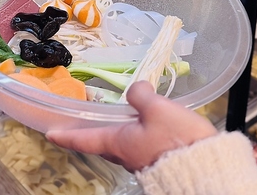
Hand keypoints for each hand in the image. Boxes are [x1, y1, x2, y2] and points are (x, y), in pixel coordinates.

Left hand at [46, 81, 217, 172]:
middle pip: (101, 142)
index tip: (50, 134)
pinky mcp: (157, 161)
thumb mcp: (157, 109)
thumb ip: (141, 95)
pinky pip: (138, 145)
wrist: (206, 168)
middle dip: (90, 133)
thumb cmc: (177, 140)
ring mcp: (142, 160)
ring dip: (113, 132)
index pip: (84, 139)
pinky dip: (133, 133)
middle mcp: (126, 155)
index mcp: (118, 143)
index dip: (66, 135)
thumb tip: (137, 88)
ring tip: (113, 118)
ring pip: (120, 144)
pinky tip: (143, 124)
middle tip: (81, 122)